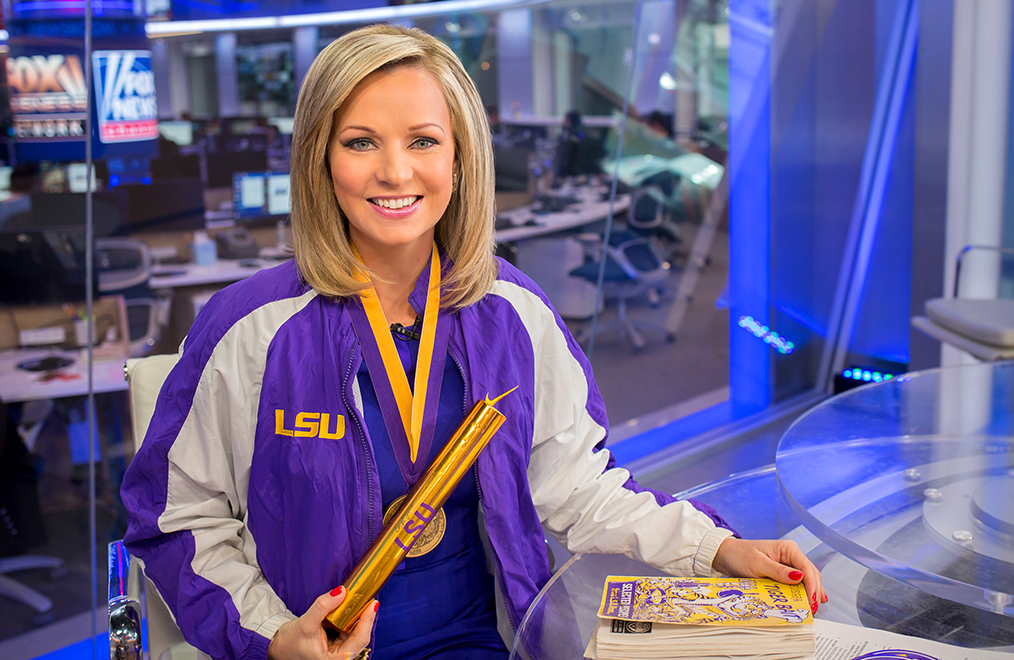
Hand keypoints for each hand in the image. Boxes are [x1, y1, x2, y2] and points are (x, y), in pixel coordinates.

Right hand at [267, 586, 376, 659]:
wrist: (278, 646)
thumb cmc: (290, 642)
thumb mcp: (306, 623)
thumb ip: (322, 607)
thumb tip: (341, 591)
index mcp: (335, 659)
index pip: (360, 640)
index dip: (367, 621)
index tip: (373, 604)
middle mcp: (340, 656)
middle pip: (359, 635)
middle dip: (361, 616)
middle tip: (366, 597)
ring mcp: (338, 650)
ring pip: (353, 630)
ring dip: (353, 615)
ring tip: (355, 600)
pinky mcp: (336, 643)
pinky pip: (346, 628)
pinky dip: (346, 617)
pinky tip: (344, 607)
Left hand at [712, 537, 826, 613]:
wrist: (726, 555)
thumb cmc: (739, 555)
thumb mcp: (757, 563)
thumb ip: (778, 571)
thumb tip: (799, 577)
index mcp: (787, 549)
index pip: (806, 567)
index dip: (811, 584)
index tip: (811, 599)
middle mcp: (791, 556)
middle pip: (810, 574)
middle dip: (814, 591)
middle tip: (812, 608)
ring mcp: (788, 565)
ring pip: (807, 579)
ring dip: (811, 593)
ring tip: (812, 608)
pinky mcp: (783, 574)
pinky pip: (798, 583)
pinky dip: (805, 592)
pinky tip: (812, 600)